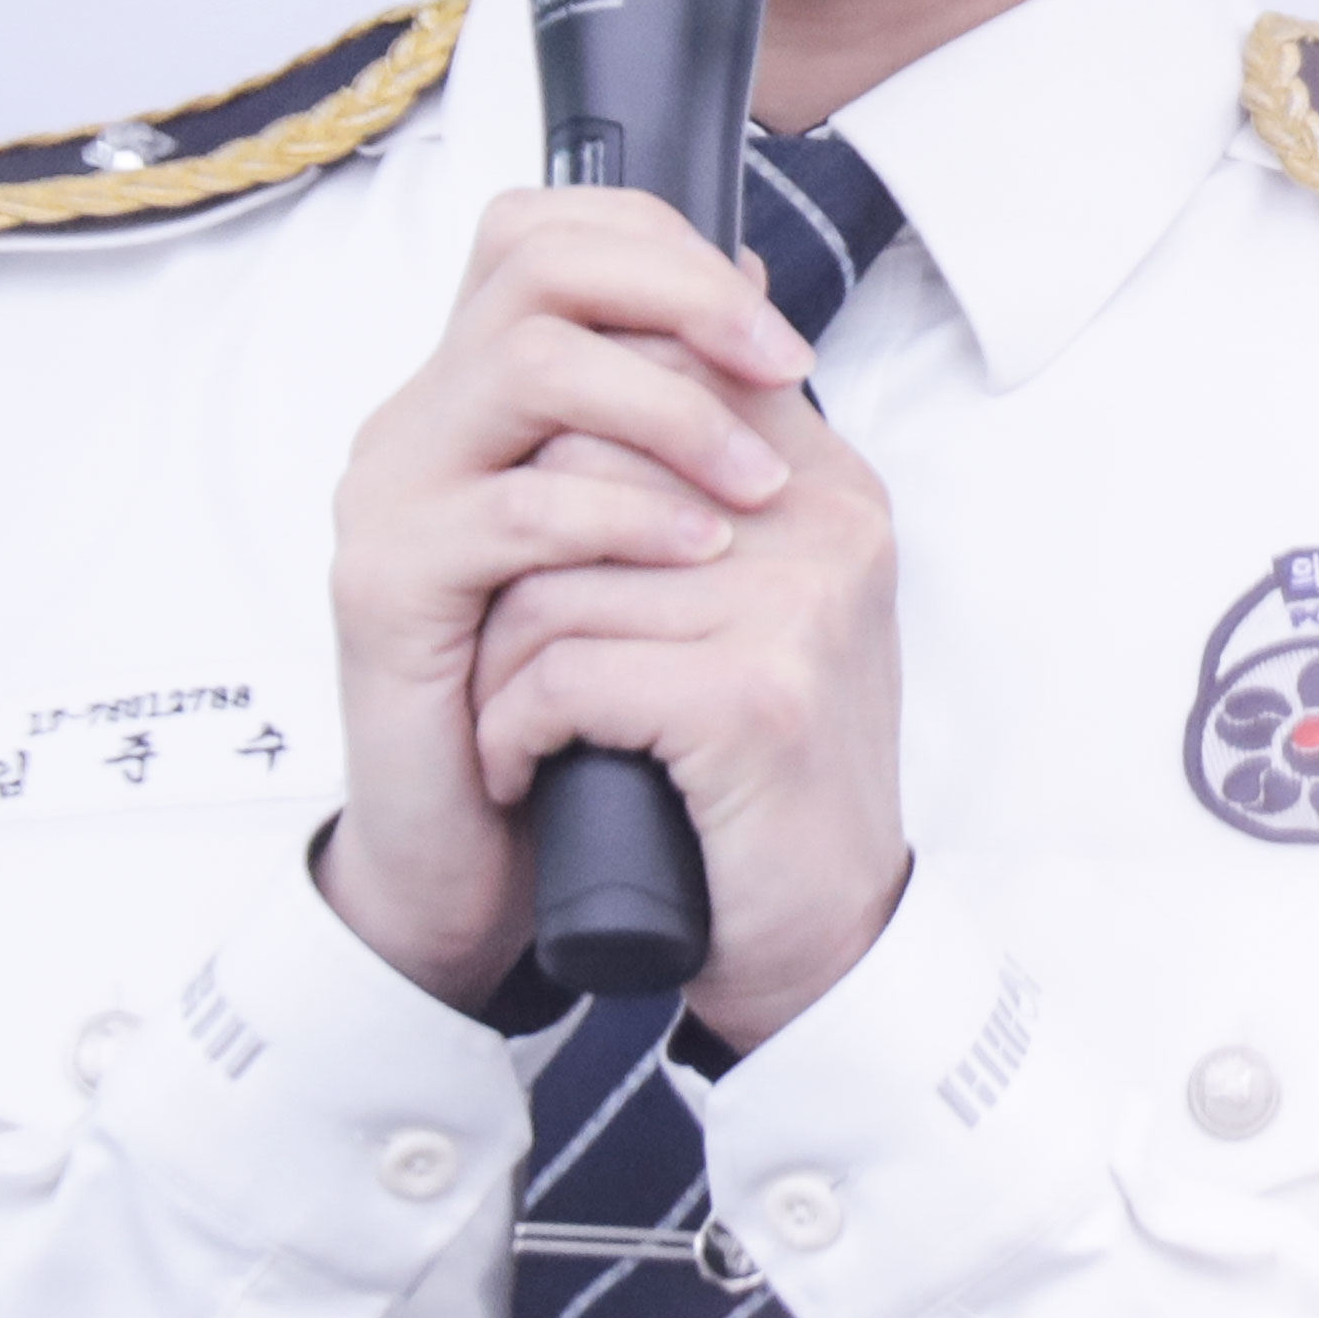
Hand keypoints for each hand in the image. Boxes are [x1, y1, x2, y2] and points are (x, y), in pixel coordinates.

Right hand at [318, 188, 811, 1008]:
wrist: (482, 858)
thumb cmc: (568, 694)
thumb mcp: (633, 533)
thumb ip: (664, 420)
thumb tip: (750, 294)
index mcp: (472, 391)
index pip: (545, 232)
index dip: (664, 247)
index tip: (771, 323)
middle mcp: (418, 420)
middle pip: (531, 262)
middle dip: (676, 294)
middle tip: (780, 364)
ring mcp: (391, 496)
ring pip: (525, 364)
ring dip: (666, 408)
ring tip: (756, 485)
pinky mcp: (387, 585)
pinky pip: (515, 511)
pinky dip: (623, 518)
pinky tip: (700, 554)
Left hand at [468, 380, 910, 1052]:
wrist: (826, 949)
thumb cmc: (760, 781)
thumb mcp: (750, 611)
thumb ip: (694, 496)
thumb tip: (585, 376)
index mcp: (827, 486)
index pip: (659, 368)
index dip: (554, 455)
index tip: (521, 542)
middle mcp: (825, 526)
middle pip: (584, 462)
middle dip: (508, 557)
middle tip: (492, 643)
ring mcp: (796, 607)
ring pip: (554, 578)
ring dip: (496, 662)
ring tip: (503, 718)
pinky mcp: (750, 698)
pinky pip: (563, 672)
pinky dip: (513, 730)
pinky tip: (524, 768)